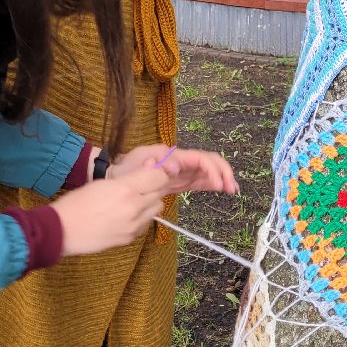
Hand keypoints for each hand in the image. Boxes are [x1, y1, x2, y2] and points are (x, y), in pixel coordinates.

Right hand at [53, 177, 168, 256]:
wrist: (62, 231)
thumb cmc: (78, 202)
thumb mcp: (103, 183)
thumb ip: (130, 177)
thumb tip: (151, 166)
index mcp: (126, 189)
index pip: (159, 177)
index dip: (157, 173)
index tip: (150, 172)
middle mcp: (134, 207)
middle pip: (160, 193)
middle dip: (153, 188)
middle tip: (140, 186)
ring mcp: (133, 225)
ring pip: (156, 210)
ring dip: (149, 203)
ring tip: (132, 202)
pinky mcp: (130, 238)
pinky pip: (145, 224)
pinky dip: (141, 219)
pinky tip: (125, 217)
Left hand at [109, 144, 239, 195]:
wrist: (114, 176)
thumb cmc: (124, 171)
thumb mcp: (136, 166)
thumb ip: (156, 166)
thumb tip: (176, 165)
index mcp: (172, 156)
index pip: (199, 159)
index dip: (212, 170)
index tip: (218, 185)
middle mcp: (179, 161)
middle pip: (208, 161)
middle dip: (222, 172)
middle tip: (231, 188)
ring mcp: (180, 171)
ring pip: (206, 170)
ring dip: (220, 178)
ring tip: (232, 190)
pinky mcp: (178, 181)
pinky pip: (198, 180)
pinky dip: (211, 183)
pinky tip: (220, 189)